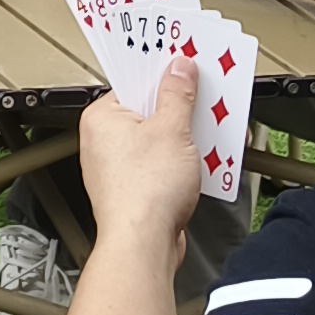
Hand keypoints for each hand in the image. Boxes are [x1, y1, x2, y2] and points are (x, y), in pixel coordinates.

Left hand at [76, 56, 211, 262]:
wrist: (144, 246)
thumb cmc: (144, 194)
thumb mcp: (172, 130)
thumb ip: (178, 95)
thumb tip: (180, 70)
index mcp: (102, 118)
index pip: (135, 83)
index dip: (165, 75)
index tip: (187, 68)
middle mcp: (104, 141)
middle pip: (150, 111)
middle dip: (182, 109)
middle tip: (206, 100)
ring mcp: (120, 167)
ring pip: (160, 140)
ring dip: (188, 138)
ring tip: (212, 134)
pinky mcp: (137, 189)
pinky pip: (163, 164)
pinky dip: (183, 162)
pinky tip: (204, 162)